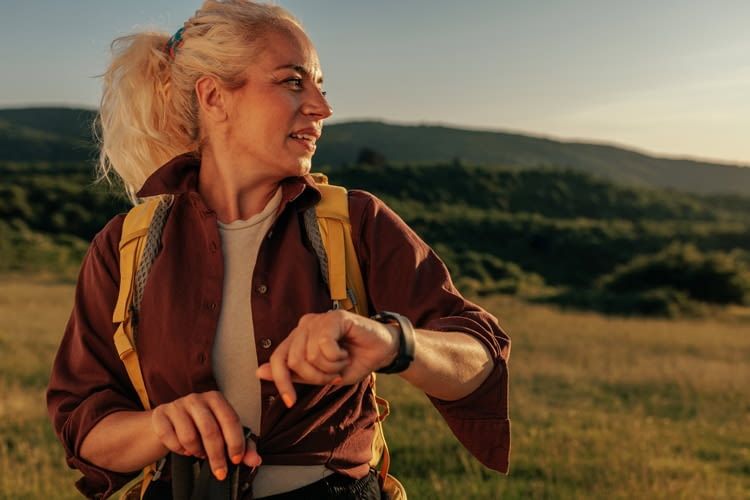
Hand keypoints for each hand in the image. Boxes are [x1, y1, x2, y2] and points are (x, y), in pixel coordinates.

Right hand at [150, 391, 261, 479]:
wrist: (166, 421)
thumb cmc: (199, 426)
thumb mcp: (222, 432)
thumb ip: (241, 446)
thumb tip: (255, 460)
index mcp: (216, 399)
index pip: (231, 420)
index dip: (235, 442)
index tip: (236, 460)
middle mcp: (197, 398)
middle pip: (210, 430)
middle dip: (217, 456)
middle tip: (220, 471)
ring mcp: (177, 405)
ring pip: (189, 437)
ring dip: (197, 452)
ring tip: (199, 453)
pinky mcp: (160, 415)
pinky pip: (170, 439)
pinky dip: (178, 450)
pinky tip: (184, 449)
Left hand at [256, 310, 398, 406]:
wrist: (383, 351)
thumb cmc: (354, 361)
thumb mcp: (323, 375)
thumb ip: (294, 373)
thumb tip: (259, 372)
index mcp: (298, 338)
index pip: (279, 359)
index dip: (282, 382)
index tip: (290, 402)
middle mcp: (305, 325)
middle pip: (294, 360)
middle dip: (315, 377)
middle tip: (333, 375)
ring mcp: (319, 319)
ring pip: (309, 354)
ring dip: (329, 367)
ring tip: (342, 362)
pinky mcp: (334, 317)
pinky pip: (324, 344)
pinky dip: (336, 357)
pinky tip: (346, 352)